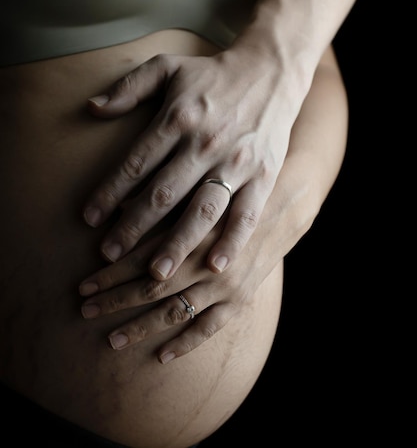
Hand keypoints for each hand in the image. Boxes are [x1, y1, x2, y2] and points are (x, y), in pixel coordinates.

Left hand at [79, 186, 290, 363]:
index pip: (142, 258)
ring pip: (175, 311)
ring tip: (112, 340)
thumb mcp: (199, 195)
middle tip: (85, 310)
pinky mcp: (241, 299)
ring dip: (141, 326)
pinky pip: (210, 328)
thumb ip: (163, 208)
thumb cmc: (231, 197)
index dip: (110, 272)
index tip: (83, 283)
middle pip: (152, 286)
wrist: (281, 208)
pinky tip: (161, 356)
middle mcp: (206, 261)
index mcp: (192, 232)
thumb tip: (117, 210)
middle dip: (115, 299)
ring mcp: (224, 285)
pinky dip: (185, 344)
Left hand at [83, 44, 301, 278]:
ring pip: (202, 210)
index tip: (88, 219)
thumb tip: (92, 108)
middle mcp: (205, 143)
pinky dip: (232, 241)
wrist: (271, 71)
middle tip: (108, 256)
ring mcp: (236, 162)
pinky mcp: (263, 175)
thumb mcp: (167, 66)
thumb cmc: (212, 74)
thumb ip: (129, 86)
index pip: (135, 162)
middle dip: (133, 228)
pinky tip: (215, 266)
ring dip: (177, 244)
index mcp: (177, 117)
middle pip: (163, 193)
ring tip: (155, 275)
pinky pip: (246, 214)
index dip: (109, 192)